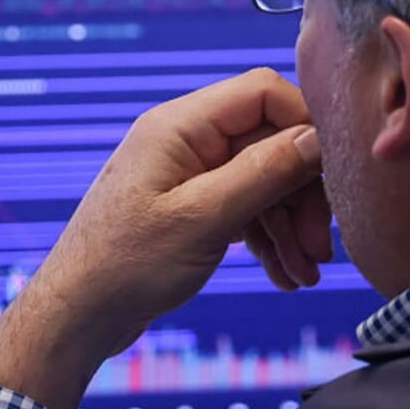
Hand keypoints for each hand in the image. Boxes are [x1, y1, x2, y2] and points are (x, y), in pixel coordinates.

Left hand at [0, 68, 329, 408]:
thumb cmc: (125, 264)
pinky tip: (285, 275)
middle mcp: (186, 140)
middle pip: (269, 142)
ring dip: (290, 225)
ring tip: (307, 273)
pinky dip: (268, 239)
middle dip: (302, 193)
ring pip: (262, 180)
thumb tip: (317, 137)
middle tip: (321, 246)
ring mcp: (187, 175)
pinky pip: (244, 208)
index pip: (263, 92)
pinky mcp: (189, 208)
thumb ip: (264, 173)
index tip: (332, 174)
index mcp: (181, 125)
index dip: (305, 125)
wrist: (77, 316)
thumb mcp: (204, 218)